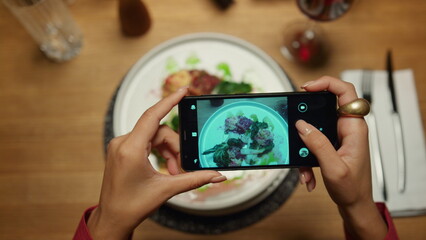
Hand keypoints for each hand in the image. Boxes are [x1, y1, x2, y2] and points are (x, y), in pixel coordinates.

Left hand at [87, 87, 225, 239]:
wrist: (112, 218)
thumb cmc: (132, 206)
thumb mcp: (167, 190)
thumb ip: (194, 179)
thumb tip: (217, 176)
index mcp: (131, 149)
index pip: (153, 116)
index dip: (169, 101)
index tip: (183, 90)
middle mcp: (122, 143)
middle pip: (158, 131)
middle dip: (175, 146)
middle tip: (183, 166)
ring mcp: (120, 146)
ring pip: (153, 136)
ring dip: (168, 151)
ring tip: (174, 171)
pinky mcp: (121, 151)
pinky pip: (145, 142)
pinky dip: (158, 152)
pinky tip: (165, 168)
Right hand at [296, 76, 386, 239]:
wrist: (355, 205)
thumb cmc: (352, 189)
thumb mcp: (333, 167)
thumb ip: (318, 144)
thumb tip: (302, 125)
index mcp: (354, 128)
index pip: (346, 92)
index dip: (327, 83)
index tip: (306, 88)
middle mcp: (347, 128)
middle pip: (324, 106)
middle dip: (306, 118)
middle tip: (293, 123)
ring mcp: (338, 136)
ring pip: (314, 127)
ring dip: (303, 146)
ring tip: (303, 165)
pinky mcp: (330, 145)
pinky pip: (312, 142)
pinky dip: (305, 159)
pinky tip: (307, 176)